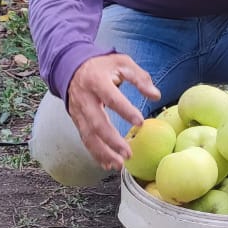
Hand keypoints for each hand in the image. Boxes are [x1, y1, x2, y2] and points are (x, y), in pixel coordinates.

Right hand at [66, 54, 160, 171]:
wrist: (71, 67)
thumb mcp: (122, 63)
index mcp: (96, 81)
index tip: (140, 122)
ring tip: (119, 165)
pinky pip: (85, 140)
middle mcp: (85, 99)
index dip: (125, 110)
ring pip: (89, 136)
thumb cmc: (102, 66)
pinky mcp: (77, 121)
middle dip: (112, 140)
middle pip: (97, 122)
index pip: (111, 98)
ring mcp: (79, 112)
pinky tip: (107, 164)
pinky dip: (95, 154)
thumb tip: (156, 96)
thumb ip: (140, 78)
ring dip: (103, 153)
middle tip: (128, 153)